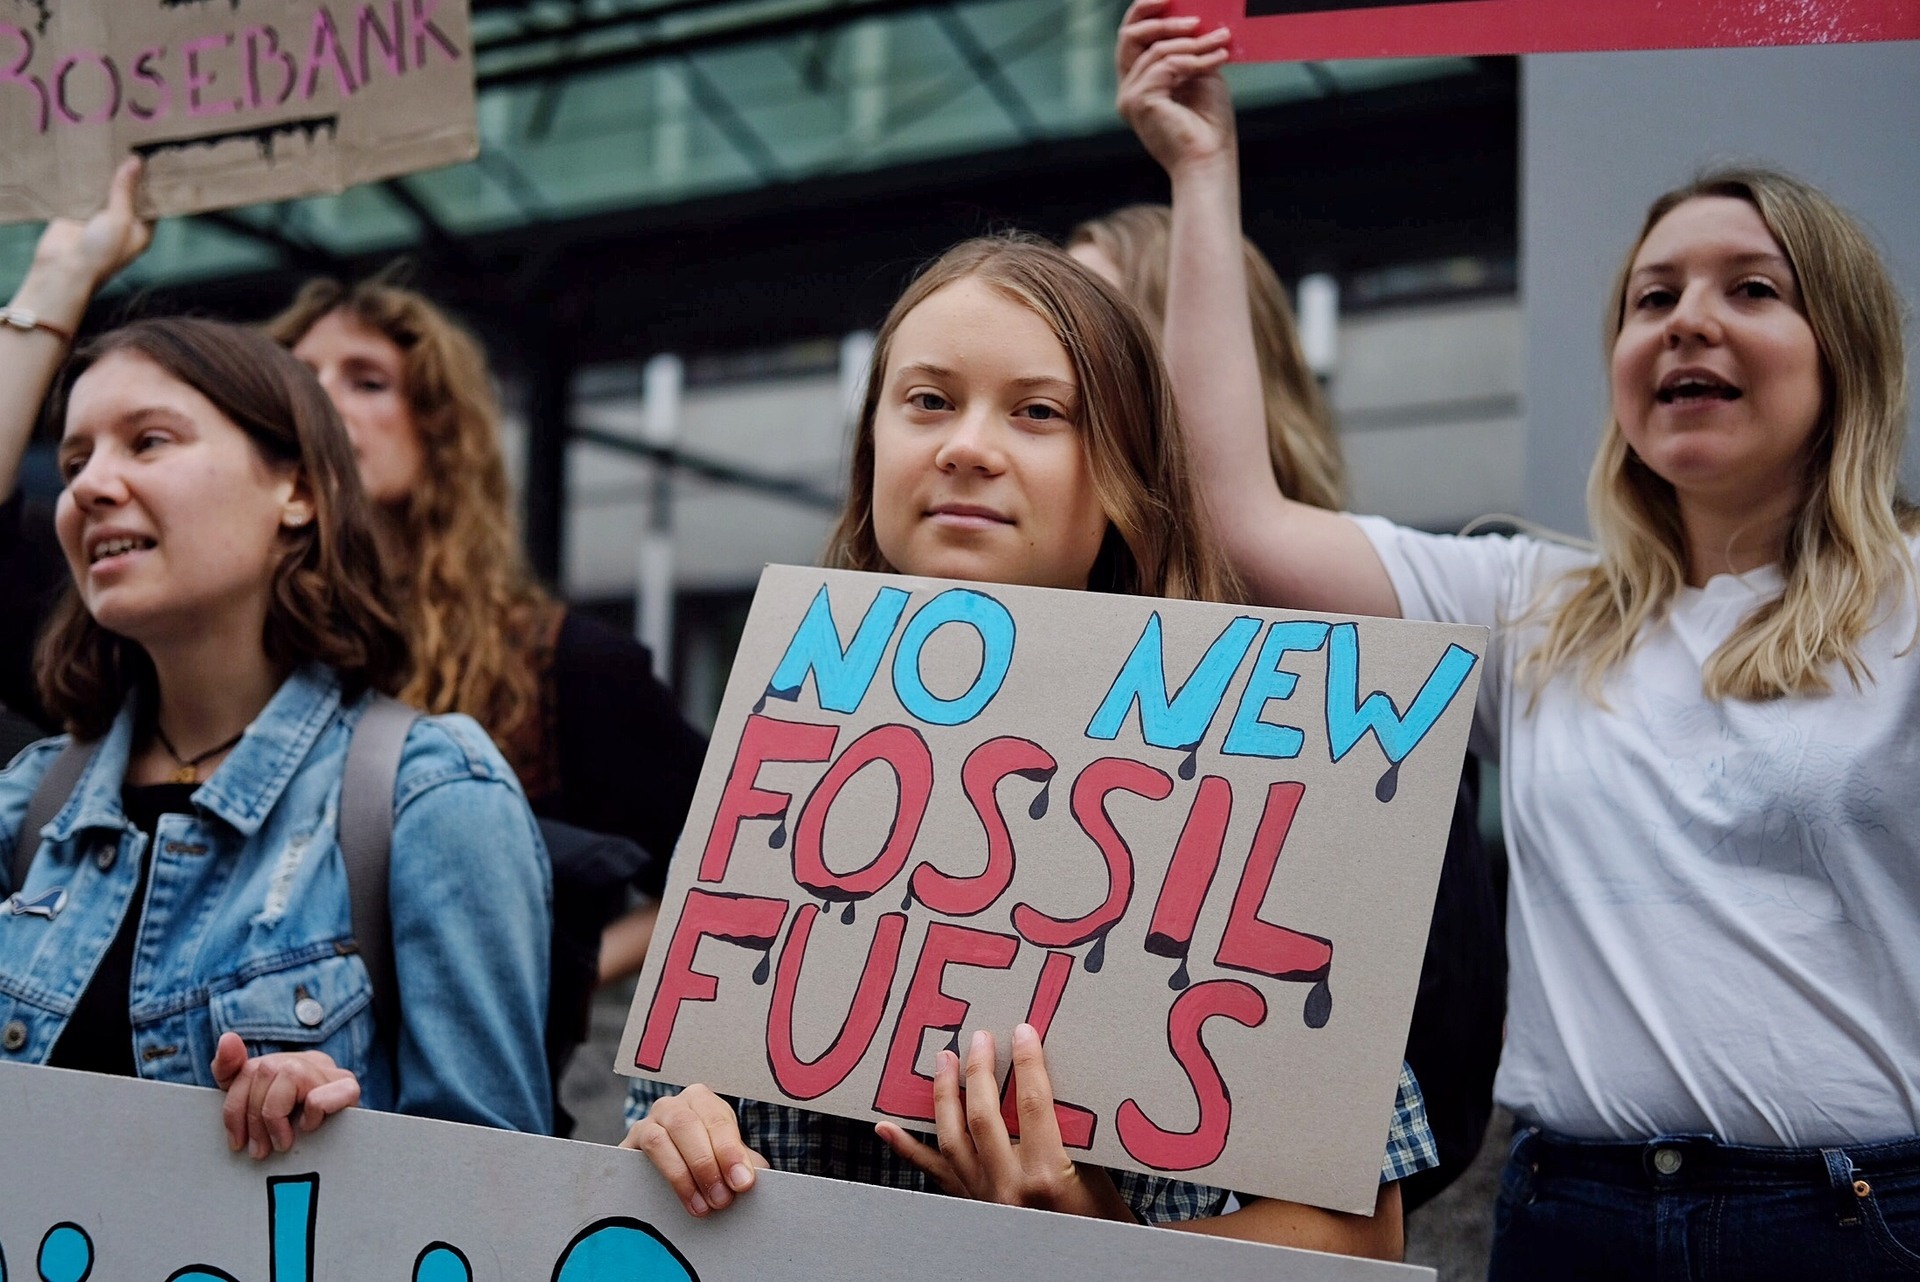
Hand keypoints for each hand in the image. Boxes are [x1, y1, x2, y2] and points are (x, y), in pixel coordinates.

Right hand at [29, 157, 153, 296]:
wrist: (62, 269)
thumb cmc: (99, 253)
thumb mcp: (119, 219)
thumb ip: (125, 191)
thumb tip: (136, 162)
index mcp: (141, 230)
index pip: (151, 202)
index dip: (151, 182)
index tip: (153, 157)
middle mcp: (122, 223)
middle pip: (127, 193)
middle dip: (127, 174)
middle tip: (130, 142)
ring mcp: (98, 217)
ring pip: (104, 190)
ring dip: (104, 173)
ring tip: (108, 143)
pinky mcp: (76, 211)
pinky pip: (82, 191)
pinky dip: (83, 178)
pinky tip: (85, 157)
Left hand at [210, 1032, 360, 1159]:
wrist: (340, 1158)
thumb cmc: (296, 1134)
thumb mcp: (255, 1106)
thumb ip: (232, 1070)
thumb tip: (228, 1038)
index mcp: (289, 1062)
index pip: (250, 1068)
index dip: (235, 1108)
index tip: (237, 1141)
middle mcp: (311, 1061)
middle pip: (266, 1070)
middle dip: (254, 1117)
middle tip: (259, 1149)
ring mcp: (332, 1072)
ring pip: (290, 1076)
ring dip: (275, 1117)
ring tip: (281, 1143)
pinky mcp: (349, 1090)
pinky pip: (318, 1096)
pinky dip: (308, 1116)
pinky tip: (309, 1128)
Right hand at [620, 1084, 768, 1216]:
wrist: (667, 1161)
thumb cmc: (705, 1157)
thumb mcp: (726, 1156)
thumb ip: (743, 1164)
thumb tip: (754, 1178)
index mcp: (703, 1101)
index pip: (718, 1121)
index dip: (731, 1152)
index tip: (743, 1183)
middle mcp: (673, 1105)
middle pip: (688, 1126)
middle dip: (707, 1165)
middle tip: (722, 1200)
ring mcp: (647, 1122)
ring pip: (661, 1139)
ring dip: (683, 1175)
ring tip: (702, 1207)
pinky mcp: (629, 1144)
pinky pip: (639, 1155)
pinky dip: (661, 1178)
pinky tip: (675, 1201)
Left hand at [876, 1024, 1133, 1221]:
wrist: (1074, 1266)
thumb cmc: (1098, 1223)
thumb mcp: (1099, 1178)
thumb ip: (1075, 1136)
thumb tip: (1054, 1087)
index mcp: (1046, 1176)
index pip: (1032, 1105)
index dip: (1027, 1064)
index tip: (1022, 1032)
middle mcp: (1008, 1187)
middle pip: (983, 1116)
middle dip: (979, 1071)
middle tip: (979, 1038)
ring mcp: (982, 1199)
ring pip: (952, 1139)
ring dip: (945, 1095)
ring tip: (943, 1060)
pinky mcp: (970, 1205)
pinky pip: (934, 1173)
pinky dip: (907, 1149)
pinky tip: (885, 1127)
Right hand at [1116, 0, 1235, 178]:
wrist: (1210, 160)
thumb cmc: (1209, 125)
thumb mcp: (1200, 75)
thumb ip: (1190, 50)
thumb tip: (1194, 17)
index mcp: (1139, 84)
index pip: (1132, 38)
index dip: (1145, 12)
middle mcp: (1128, 90)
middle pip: (1129, 36)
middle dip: (1161, 18)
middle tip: (1195, 17)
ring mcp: (1130, 98)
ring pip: (1157, 50)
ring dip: (1194, 43)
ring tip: (1221, 42)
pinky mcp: (1139, 102)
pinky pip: (1167, 65)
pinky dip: (1195, 60)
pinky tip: (1218, 59)